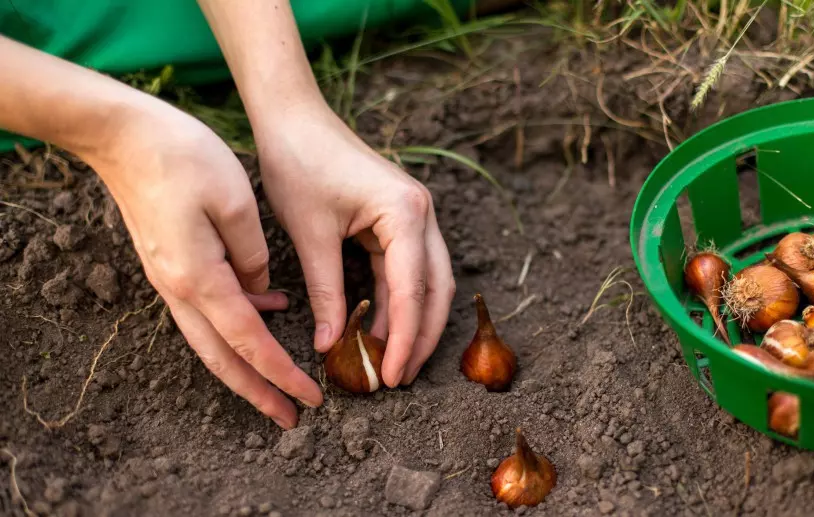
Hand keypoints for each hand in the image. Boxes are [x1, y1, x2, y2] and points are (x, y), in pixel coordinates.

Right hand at [92, 103, 322, 428]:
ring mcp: (170, 278)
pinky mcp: (170, 264)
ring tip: (279, 383)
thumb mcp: (235, 201)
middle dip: (258, 392)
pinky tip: (269, 307)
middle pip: (222, 358)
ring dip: (245, 366)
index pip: (249, 342)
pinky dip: (236, 322)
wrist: (122, 135)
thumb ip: (254, 255)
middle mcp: (180, 288)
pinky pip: (206, 308)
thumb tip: (263, 290)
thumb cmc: (182, 157)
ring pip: (210, 340)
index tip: (311, 399)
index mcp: (200, 278)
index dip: (281, 375)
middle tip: (291, 417)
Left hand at [255, 105, 455, 386]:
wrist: (293, 117)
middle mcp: (421, 214)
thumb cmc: (298, 164)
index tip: (393, 375)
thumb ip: (326, 292)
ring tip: (392, 362)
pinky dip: (396, 301)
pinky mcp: (398, 219)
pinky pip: (407, 269)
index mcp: (405, 213)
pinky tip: (380, 329)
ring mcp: (414, 215)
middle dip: (422, 336)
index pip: (413, 290)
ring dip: (412, 322)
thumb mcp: (310, 235)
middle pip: (436, 289)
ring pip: (427, 282)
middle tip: (400, 378)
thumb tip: (331, 345)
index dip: (405, 338)